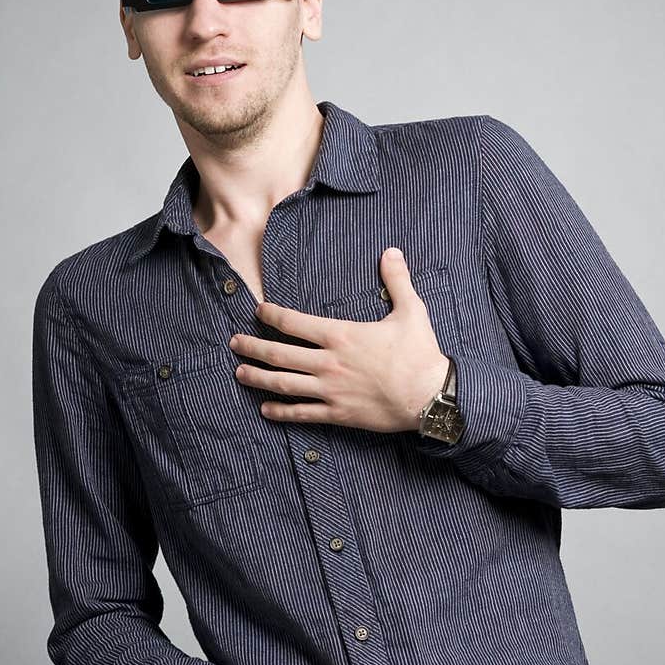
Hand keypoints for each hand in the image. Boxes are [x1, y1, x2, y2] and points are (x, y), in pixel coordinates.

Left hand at [229, 246, 449, 432]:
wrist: (430, 396)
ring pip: (283, 383)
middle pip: (278, 354)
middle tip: (234, 343)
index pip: (294, 323)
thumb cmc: (420, 354)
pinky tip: (265, 409)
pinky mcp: (337, 413)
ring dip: (257, 377)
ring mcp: (330, 390)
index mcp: (341, 335)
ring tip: (239, 373)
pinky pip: (302, 413)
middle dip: (252, 346)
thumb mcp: (411, 311)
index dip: (271, 315)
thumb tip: (392, 251)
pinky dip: (280, 412)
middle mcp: (328, 362)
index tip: (258, 311)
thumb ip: (397, 280)